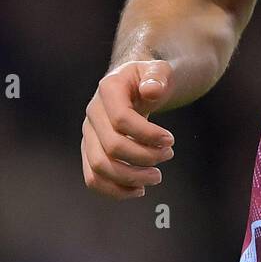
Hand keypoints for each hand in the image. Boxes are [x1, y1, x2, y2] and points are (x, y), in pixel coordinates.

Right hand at [81, 60, 175, 199]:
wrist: (137, 85)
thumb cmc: (152, 79)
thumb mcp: (160, 70)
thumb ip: (157, 77)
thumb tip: (151, 90)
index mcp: (108, 89)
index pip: (121, 119)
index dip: (148, 134)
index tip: (171, 140)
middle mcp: (92, 112)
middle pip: (111, 146)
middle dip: (145, 157)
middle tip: (168, 155)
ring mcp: (89, 134)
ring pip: (99, 167)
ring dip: (131, 178)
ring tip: (156, 176)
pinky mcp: (91, 151)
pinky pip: (93, 178)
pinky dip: (115, 190)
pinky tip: (139, 189)